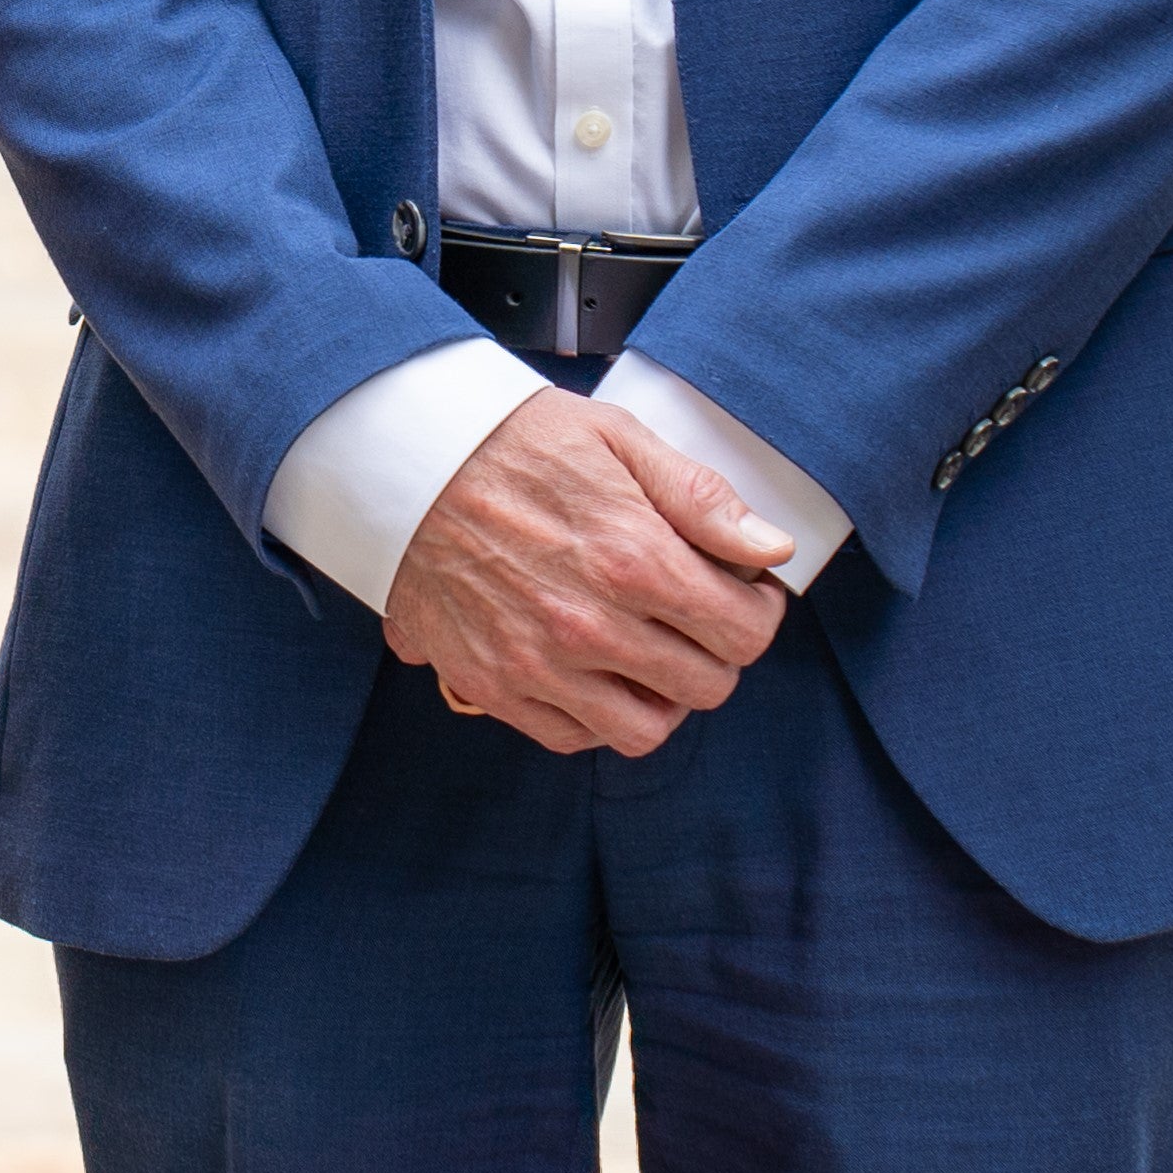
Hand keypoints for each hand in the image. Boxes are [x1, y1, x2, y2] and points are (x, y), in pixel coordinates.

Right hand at [385, 390, 792, 756]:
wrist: (402, 457)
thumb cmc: (509, 439)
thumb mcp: (615, 437)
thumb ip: (699, 496)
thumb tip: (771, 548)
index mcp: (634, 558)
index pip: (745, 633)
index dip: (758, 613)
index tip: (742, 595)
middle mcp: (592, 623)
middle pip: (707, 685)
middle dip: (715, 652)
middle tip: (694, 620)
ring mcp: (538, 661)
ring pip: (646, 728)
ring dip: (661, 696)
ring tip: (649, 656)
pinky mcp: (491, 681)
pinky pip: (570, 735)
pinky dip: (594, 717)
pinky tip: (593, 674)